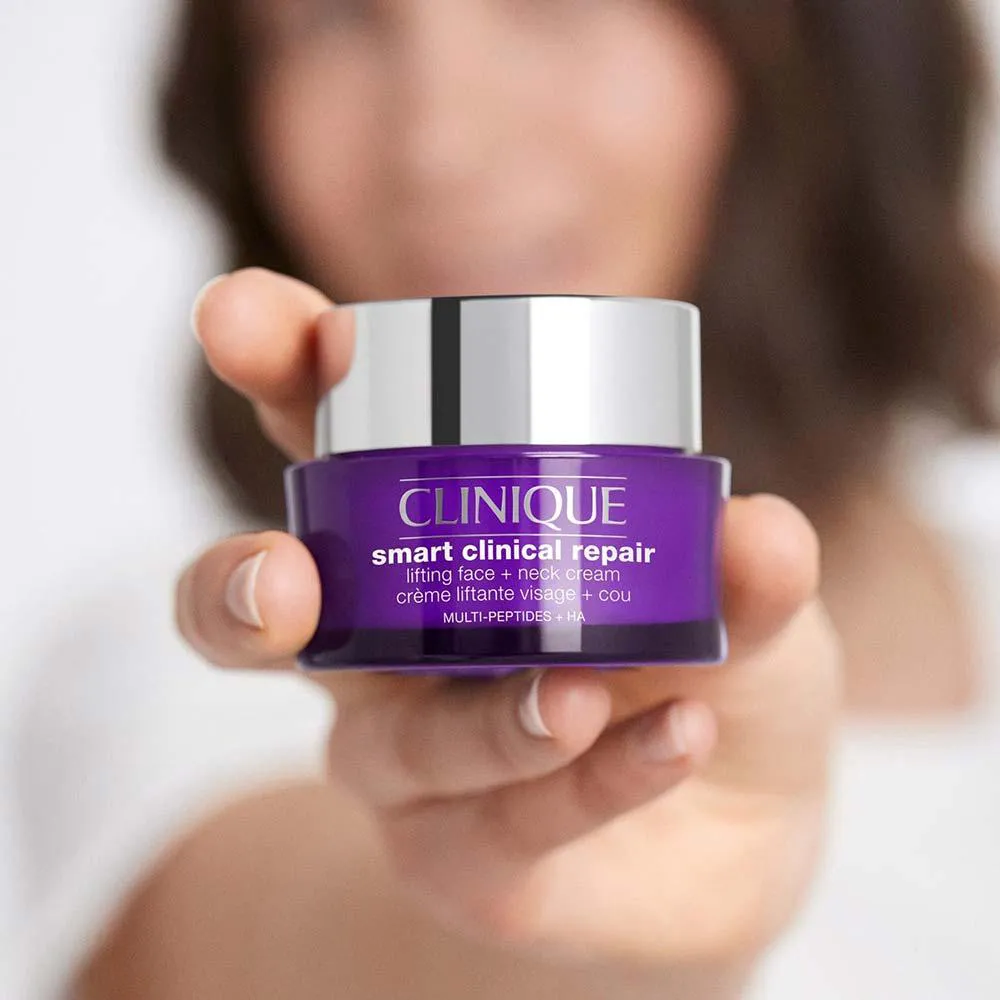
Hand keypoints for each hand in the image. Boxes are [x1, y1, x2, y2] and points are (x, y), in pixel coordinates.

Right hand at [177, 268, 841, 968]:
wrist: (733, 836)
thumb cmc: (707, 673)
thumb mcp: (745, 605)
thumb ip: (749, 569)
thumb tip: (758, 528)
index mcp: (435, 536)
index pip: (334, 442)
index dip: (278, 371)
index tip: (242, 316)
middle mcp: (397, 646)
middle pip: (269, 612)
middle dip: (240, 587)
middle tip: (282, 579)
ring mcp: (417, 760)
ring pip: (392, 744)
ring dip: (480, 718)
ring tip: (573, 695)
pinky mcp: (465, 858)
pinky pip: (507, 821)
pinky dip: (589, 780)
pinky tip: (673, 741)